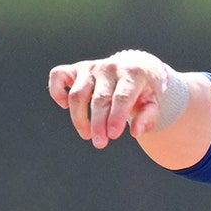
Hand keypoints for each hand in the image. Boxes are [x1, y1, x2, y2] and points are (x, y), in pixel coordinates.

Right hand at [48, 50, 172, 148]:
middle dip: (98, 123)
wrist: (136, 68)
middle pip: (100, 99)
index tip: (113, 136)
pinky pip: (58, 75)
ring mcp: (91, 67)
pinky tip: (65, 106)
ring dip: (79, 117)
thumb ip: (148, 117)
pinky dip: (57, 91)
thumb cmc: (144, 91)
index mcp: (132, 73)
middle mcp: (110, 68)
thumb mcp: (154, 103)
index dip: (117, 117)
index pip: (122, 97)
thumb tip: (136, 132)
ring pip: (78, 93)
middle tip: (100, 144)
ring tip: (87, 135)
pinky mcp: (76, 69)